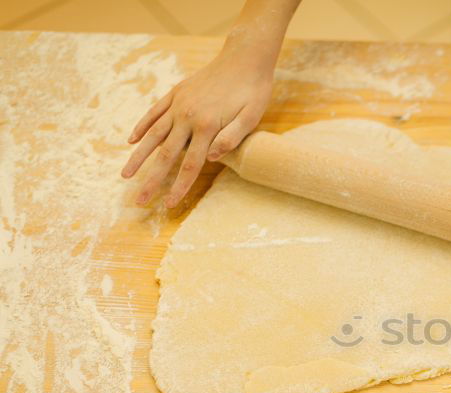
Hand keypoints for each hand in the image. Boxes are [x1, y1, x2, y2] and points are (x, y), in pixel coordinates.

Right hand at [121, 46, 273, 207]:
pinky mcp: (176, 93)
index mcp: (207, 126)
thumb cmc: (253, 90)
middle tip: (139, 200)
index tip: (168, 205)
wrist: (244, 57)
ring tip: (125, 174)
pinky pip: (154, 113)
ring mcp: (179, 104)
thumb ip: (232, 137)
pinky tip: (132, 140)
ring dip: (138, 156)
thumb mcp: (252, 116)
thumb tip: (212, 159)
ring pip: (153, 135)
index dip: (179, 187)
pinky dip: (142, 127)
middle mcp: (187, 116)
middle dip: (152, 180)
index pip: (190, 165)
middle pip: (166, 155)